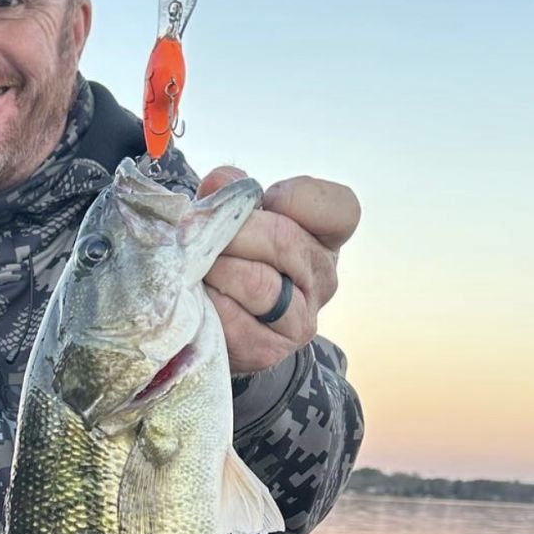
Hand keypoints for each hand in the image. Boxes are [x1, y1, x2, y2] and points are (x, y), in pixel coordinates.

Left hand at [197, 167, 360, 375]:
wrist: (226, 323)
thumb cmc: (235, 256)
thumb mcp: (239, 217)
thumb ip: (232, 193)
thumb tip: (219, 184)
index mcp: (326, 239)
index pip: (339, 209)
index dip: (296, 198)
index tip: (264, 200)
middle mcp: (323, 279)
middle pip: (285, 241)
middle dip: (234, 232)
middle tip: (199, 231)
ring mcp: (301, 320)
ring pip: (259, 283)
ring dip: (216, 268)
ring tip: (194, 263)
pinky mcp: (269, 350)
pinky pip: (234, 320)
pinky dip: (208, 302)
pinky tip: (196, 294)